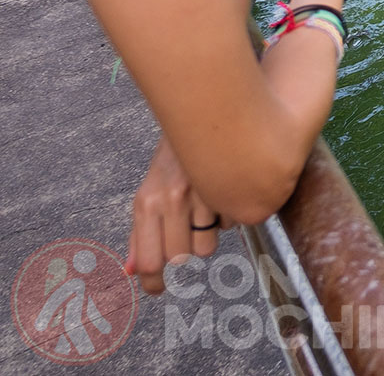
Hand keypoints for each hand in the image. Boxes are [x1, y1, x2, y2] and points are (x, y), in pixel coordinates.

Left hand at [126, 135, 225, 293]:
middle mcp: (171, 199)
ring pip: (207, 246)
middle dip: (183, 253)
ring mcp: (201, 194)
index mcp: (146, 203)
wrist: (201, 116)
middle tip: (184, 235)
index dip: (154, 282)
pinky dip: (227, 219)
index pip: (149, 260)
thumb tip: (130, 272)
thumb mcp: (148, 194)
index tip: (158, 290)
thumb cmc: (172, 160)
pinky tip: (221, 199)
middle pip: (180, 259)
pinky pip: (230, 225)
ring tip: (204, 213)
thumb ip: (139, 235)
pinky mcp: (229, 189)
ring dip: (207, 236)